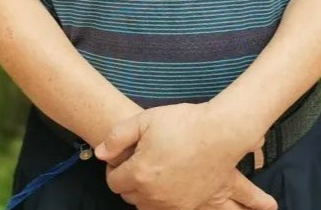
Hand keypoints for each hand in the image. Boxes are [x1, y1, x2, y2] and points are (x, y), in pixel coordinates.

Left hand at [94, 103, 270, 209]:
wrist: (221, 133)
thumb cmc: (183, 123)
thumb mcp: (145, 119)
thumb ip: (117, 137)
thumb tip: (100, 153)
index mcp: (140, 173)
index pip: (113, 181)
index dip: (114, 167)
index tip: (123, 155)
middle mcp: (154, 194)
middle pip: (128, 196)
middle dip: (128, 179)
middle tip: (139, 160)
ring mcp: (173, 203)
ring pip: (145, 206)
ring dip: (143, 192)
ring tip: (153, 170)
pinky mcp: (189, 206)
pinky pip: (166, 209)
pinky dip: (161, 199)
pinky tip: (168, 180)